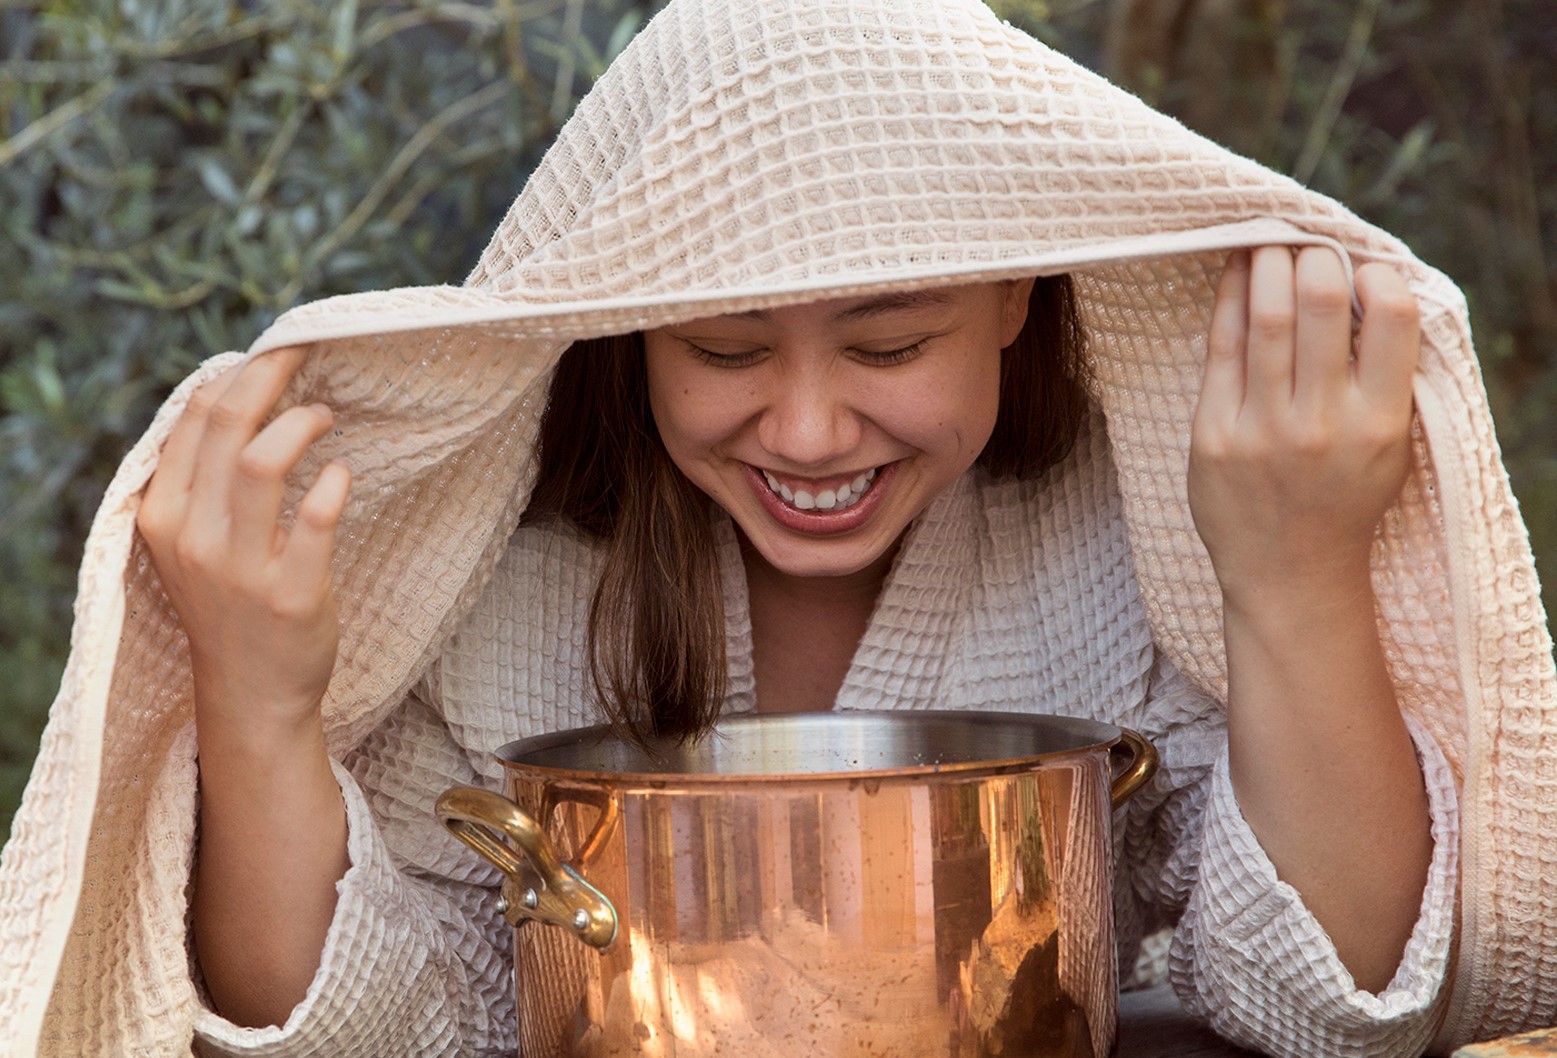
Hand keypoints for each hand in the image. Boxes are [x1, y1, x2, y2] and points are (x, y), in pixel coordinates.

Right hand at [137, 347, 350, 742]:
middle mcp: (195, 538)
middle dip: (268, 375)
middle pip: (226, 426)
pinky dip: (333, 483)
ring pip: (261, 462)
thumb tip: (233, 394)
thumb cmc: (232, 605)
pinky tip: (342, 473)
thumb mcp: (194, 542)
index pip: (194, 419)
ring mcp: (241, 568)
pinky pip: (315, 519)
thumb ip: (203, 480)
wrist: (251, 694)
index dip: (237, 375)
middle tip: (303, 355)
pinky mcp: (292, 593)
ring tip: (325, 415)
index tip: (270, 356)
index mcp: (164, 516)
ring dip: (300, 423)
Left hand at [1188, 246, 1419, 605]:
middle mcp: (1321, 423)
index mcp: (1379, 423)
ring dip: (1267, 264)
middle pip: (1319, 305)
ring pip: (1266, 318)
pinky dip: (1229, 299)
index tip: (1364, 267)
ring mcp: (1262, 428)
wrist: (1289, 572)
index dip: (1378, 276)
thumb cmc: (1342, 497)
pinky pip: (1220, 347)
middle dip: (1315, 257)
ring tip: (1269, 243)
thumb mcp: (1388, 444)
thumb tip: (1369, 287)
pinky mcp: (1214, 433)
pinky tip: (1235, 272)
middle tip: (1308, 245)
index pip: (1392, 319)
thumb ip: (1385, 378)